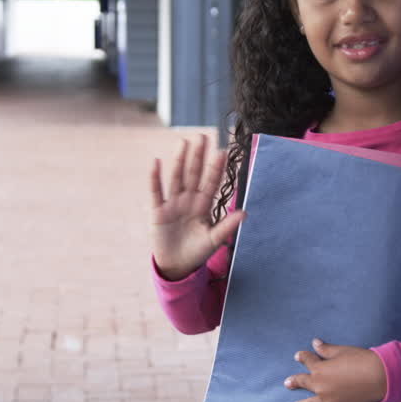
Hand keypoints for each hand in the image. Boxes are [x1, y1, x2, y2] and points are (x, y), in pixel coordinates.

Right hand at [150, 134, 245, 280]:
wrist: (176, 266)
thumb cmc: (197, 252)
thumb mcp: (213, 240)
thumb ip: (226, 226)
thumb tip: (245, 212)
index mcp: (204, 206)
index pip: (211, 183)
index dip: (216, 168)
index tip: (222, 152)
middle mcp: (189, 200)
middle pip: (194, 174)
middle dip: (198, 156)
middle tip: (203, 136)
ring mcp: (173, 204)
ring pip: (177, 177)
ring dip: (179, 160)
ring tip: (183, 142)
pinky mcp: (157, 211)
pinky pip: (156, 191)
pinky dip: (155, 177)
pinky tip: (156, 162)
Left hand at [284, 339, 387, 401]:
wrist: (378, 376)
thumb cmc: (361, 360)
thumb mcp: (342, 351)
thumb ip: (326, 349)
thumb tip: (315, 343)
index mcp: (320, 369)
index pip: (307, 360)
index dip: (302, 357)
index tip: (298, 356)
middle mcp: (320, 386)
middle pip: (304, 382)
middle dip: (295, 382)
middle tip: (288, 383)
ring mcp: (329, 401)